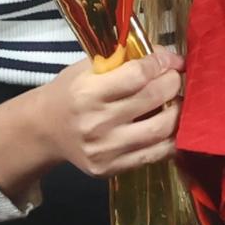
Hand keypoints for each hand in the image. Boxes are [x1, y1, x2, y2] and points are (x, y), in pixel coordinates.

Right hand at [0, 51, 185, 203]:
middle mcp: (95, 123)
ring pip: (161, 129)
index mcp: (87, 92)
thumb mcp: (88, 68)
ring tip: (179, 100)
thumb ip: (124, 59)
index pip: (138, 75)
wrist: (45, 130)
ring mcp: (104, 150)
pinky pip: (155, 154)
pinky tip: (172, 124)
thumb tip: (165, 54)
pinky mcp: (110, 169)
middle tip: (177, 77)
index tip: (174, 60)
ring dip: (179, 111)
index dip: (162, 63)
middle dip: (173, 83)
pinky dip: (171, 138)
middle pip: (153, 98)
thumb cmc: (71, 92)